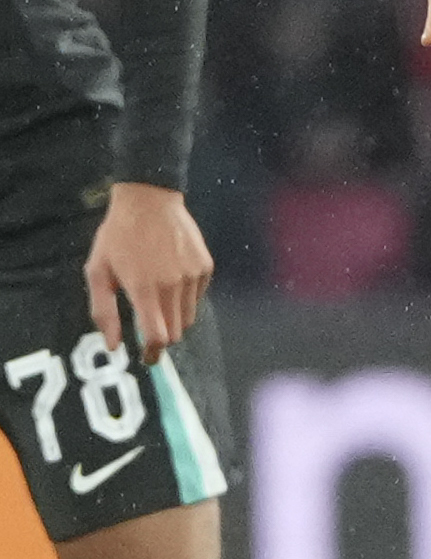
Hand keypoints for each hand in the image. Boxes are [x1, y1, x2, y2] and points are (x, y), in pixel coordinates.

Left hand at [84, 183, 211, 362]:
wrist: (150, 200)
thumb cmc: (118, 236)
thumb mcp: (97, 272)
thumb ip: (104, 312)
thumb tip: (114, 345)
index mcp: (143, 288)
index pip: (158, 336)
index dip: (153, 352)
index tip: (147, 357)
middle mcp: (173, 285)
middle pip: (176, 332)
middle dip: (162, 337)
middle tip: (149, 329)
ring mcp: (193, 276)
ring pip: (189, 317)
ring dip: (174, 318)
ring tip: (157, 299)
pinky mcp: (205, 267)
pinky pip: (197, 296)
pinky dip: (185, 298)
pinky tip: (170, 278)